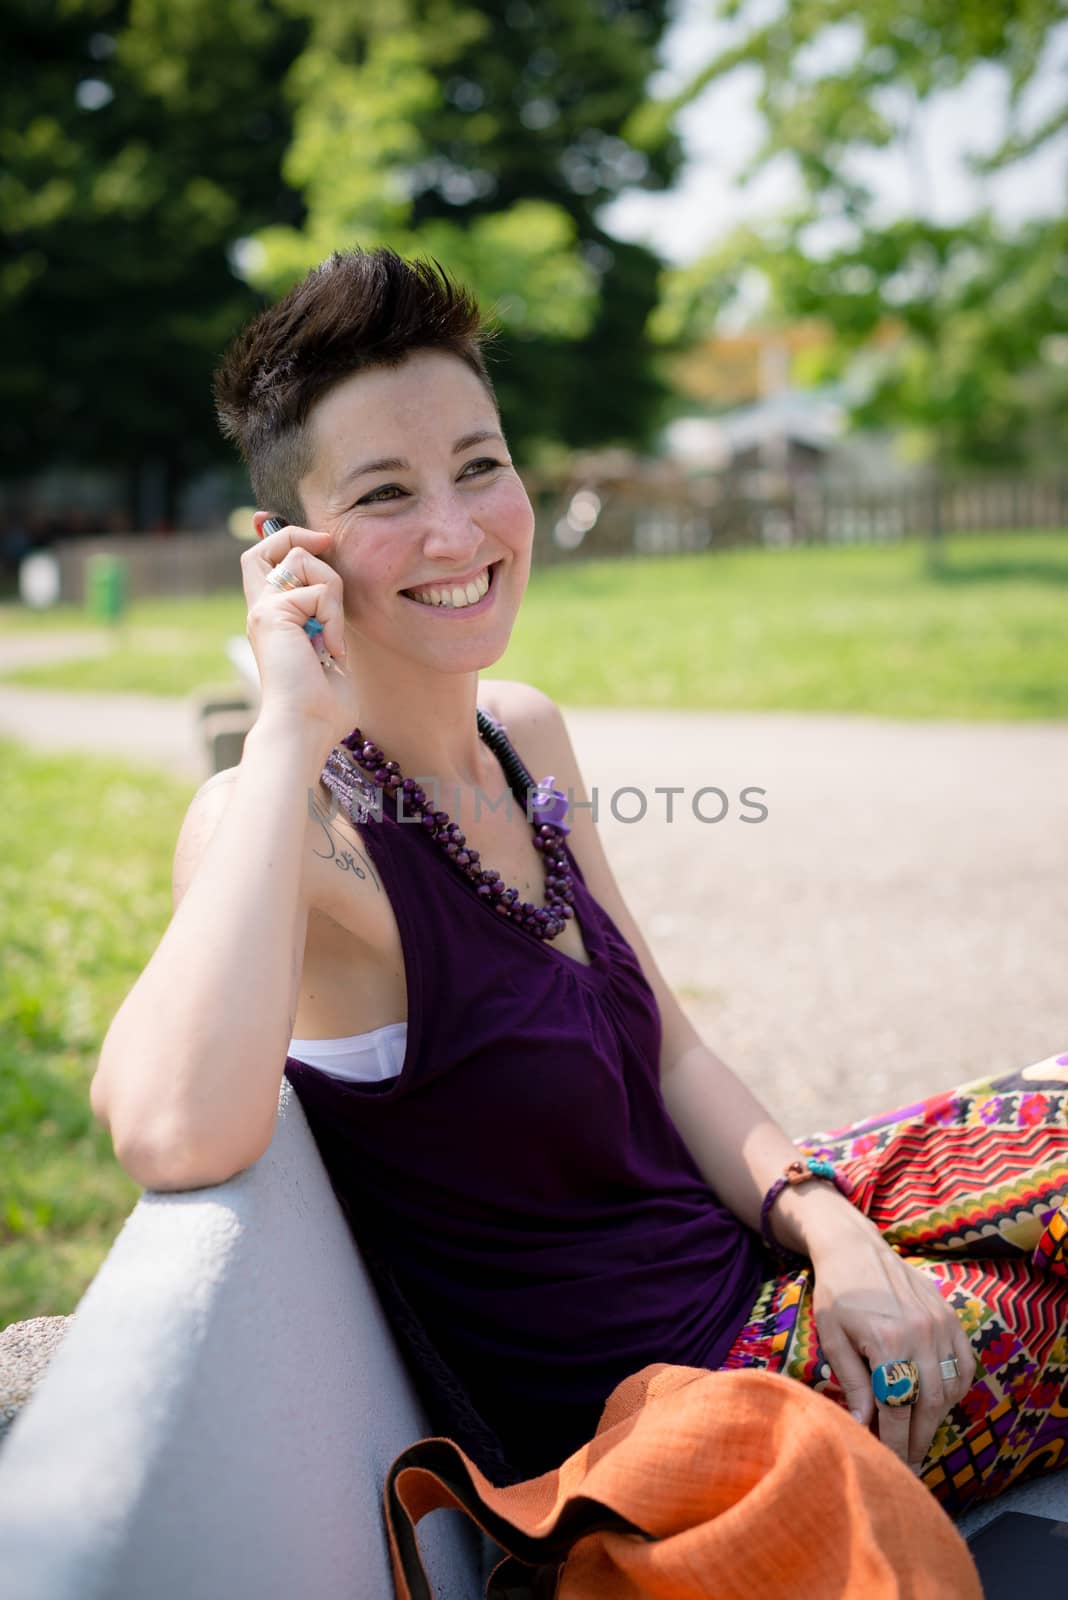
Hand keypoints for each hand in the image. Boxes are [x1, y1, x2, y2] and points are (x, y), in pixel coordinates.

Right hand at [241, 521, 351, 736]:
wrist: (306, 726)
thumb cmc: (323, 703)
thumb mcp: (328, 647)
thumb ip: (326, 617)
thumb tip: (334, 593)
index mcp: (272, 618)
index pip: (262, 561)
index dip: (281, 537)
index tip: (317, 538)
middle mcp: (260, 610)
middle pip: (265, 546)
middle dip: (297, 536)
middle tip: (325, 547)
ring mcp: (263, 609)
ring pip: (303, 558)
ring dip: (332, 592)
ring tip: (331, 635)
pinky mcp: (272, 613)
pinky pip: (319, 589)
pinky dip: (334, 617)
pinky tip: (330, 648)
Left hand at [808, 1221, 974, 1471]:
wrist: (855, 1248)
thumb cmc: (836, 1293)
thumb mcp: (833, 1338)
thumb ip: (851, 1382)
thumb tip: (863, 1427)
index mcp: (888, 1341)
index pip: (897, 1408)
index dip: (894, 1441)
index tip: (892, 1465)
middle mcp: (921, 1334)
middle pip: (929, 1404)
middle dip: (919, 1438)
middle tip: (908, 1461)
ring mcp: (941, 1325)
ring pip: (950, 1389)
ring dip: (937, 1418)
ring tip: (919, 1435)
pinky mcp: (951, 1318)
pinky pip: (964, 1365)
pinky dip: (955, 1389)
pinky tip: (937, 1401)